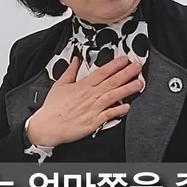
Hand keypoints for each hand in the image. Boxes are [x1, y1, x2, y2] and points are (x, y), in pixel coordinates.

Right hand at [26, 56, 142, 146]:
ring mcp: (93, 109)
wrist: (47, 126)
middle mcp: (89, 96)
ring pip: (113, 96)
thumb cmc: (53, 108)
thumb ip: (70, 71)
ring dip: (127, 89)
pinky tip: (127, 106)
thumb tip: (75, 59)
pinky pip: (108, 115)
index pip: (102, 72)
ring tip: (139, 83)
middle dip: (126, 73)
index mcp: (82, 86)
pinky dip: (118, 111)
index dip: (115, 65)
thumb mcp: (60, 84)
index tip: (125, 60)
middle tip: (138, 67)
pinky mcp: (93, 122)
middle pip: (111, 82)